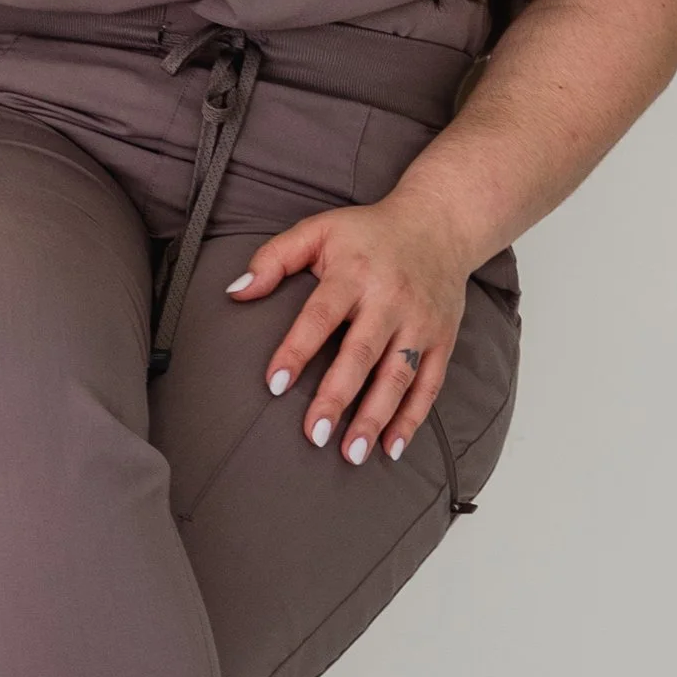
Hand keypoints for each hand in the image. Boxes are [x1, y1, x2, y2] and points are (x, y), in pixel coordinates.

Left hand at [226, 191, 472, 464]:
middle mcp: (389, 299)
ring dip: (375, 418)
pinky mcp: (442, 339)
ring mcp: (419, 322)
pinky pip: (429, 384)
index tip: (274, 384)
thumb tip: (234, 292)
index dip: (297, 349)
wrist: (438, 223)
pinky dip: (412, 419)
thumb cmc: (367, 232)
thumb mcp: (318, 230)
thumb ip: (274, 258)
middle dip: (337, 397)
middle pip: (360, 353)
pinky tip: (392, 448)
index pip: (320, 315)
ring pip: (397, 376)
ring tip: (351, 454)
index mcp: (353, 272)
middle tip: (313, 435)